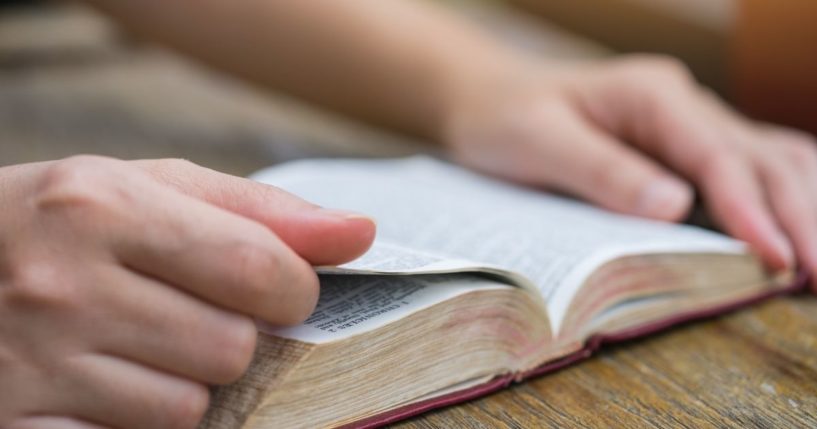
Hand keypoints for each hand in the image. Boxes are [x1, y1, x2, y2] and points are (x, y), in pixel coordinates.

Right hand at [0, 156, 374, 427]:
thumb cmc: (71, 221)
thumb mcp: (154, 189)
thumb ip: (261, 211)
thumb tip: (360, 234)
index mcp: (104, 206)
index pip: (257, 269)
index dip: (292, 290)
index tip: (283, 291)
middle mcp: (62, 283)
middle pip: (231, 348)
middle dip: (231, 337)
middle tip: (185, 311)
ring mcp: (33, 362)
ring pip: (188, 408)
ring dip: (184, 382)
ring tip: (135, 343)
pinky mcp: (19, 422)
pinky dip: (135, 420)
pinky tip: (102, 381)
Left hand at [442, 54, 816, 288]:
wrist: (489, 99)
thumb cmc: (506, 116)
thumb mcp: (540, 141)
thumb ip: (604, 170)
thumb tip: (675, 207)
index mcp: (651, 95)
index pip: (717, 155)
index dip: (751, 208)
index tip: (777, 257)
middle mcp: (682, 105)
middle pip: (761, 157)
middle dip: (798, 215)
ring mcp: (687, 125)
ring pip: (769, 160)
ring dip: (801, 206)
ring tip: (816, 265)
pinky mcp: (682, 149)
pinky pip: (747, 169)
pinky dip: (778, 200)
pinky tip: (794, 231)